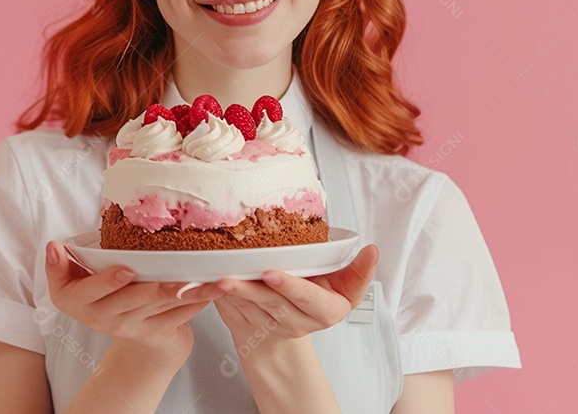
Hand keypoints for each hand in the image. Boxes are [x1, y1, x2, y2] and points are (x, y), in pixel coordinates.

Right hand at [44, 240, 223, 365]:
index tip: (125, 269)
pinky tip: (214, 287)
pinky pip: (180, 315)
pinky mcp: (158, 332)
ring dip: (188, 291)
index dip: (106, 282)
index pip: (88, 293)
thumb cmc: (102, 295)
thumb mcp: (75, 282)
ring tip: (209, 280)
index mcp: (78, 302)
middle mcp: (104, 318)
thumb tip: (53, 246)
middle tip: (174, 276)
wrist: (133, 338)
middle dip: (155, 288)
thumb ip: (64, 264)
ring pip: (162, 306)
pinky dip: (198, 300)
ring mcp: (133, 327)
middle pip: (131, 300)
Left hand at [213, 244, 378, 351]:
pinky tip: (204, 283)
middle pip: (273, 304)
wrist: (291, 320)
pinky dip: (217, 295)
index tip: (273, 273)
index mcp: (325, 311)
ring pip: (248, 308)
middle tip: (234, 276)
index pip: (309, 300)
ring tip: (218, 278)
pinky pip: (230, 309)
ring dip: (231, 293)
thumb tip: (372, 250)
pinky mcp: (246, 324)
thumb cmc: (317, 294)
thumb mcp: (344, 284)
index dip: (291, 287)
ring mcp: (269, 326)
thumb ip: (358, 270)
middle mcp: (297, 322)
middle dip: (253, 289)